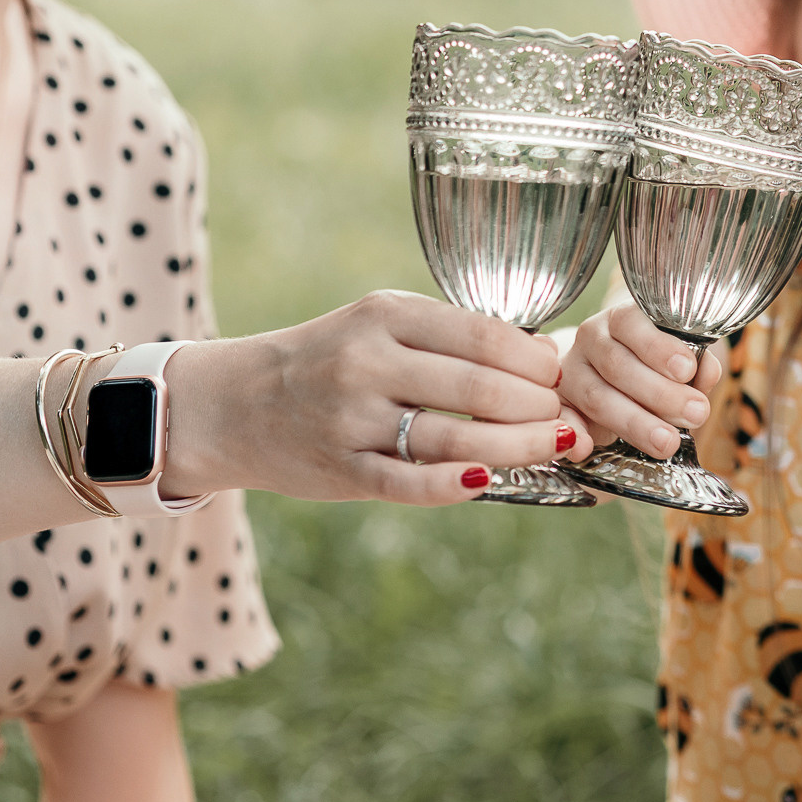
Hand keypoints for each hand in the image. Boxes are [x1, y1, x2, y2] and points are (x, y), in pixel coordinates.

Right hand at [165, 290, 570, 505]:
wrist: (232, 404)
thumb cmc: (327, 360)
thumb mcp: (378, 324)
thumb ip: (446, 338)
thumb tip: (539, 358)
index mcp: (386, 315)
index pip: (485, 335)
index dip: (538, 360)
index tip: (561, 375)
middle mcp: (368, 361)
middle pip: (481, 389)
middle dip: (540, 408)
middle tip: (569, 420)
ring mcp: (352, 419)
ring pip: (456, 440)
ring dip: (519, 448)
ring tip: (554, 448)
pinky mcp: (342, 470)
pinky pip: (410, 484)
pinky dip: (456, 487)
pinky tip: (489, 483)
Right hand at [555, 300, 723, 458]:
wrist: (610, 383)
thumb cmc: (653, 369)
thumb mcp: (678, 362)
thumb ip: (695, 366)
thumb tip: (706, 371)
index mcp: (621, 319)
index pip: (632, 323)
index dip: (659, 347)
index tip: (687, 369)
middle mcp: (591, 339)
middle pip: (617, 364)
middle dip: (659, 393)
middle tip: (696, 413)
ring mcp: (570, 372)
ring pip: (597, 396)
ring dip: (634, 422)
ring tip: (668, 442)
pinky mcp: (560, 405)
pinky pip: (562, 420)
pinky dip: (573, 435)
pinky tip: (586, 449)